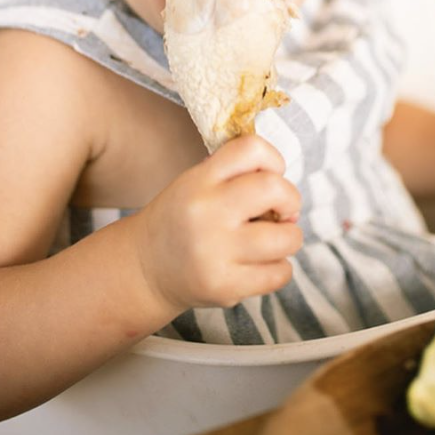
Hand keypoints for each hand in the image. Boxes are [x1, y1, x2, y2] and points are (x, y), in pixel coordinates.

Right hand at [135, 135, 302, 315]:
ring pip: (286, 238)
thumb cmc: (182, 220)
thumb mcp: (195, 184)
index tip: (271, 177)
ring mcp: (215, 251)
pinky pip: (279, 274)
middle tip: (283, 212)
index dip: (274, 160)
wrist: (144, 269)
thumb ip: (235, 176)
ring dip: (290, 238)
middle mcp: (206, 211)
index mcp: (199, 180)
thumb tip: (286, 195)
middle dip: (290, 200)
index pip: (251, 149)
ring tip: (274, 241)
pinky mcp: (223, 286)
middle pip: (275, 189)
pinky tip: (261, 265)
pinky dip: (280, 269)